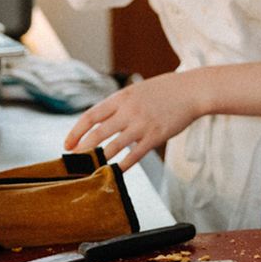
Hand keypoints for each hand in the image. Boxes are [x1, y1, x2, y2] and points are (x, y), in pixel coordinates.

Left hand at [65, 69, 207, 169]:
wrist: (193, 90)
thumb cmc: (165, 90)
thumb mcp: (138, 90)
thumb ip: (120, 105)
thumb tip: (101, 122)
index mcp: (122, 97)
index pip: (91, 116)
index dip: (76, 131)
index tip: (67, 144)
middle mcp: (129, 110)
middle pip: (98, 134)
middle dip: (82, 149)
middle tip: (73, 161)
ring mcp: (142, 124)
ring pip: (113, 146)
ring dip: (99, 159)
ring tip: (90, 169)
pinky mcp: (156, 136)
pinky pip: (134, 155)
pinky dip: (122, 165)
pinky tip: (115, 171)